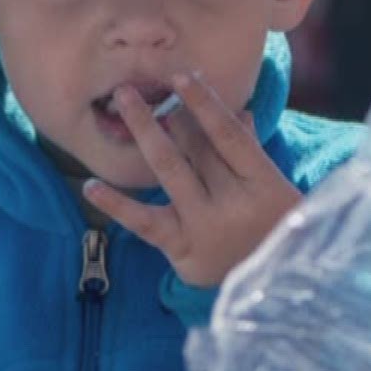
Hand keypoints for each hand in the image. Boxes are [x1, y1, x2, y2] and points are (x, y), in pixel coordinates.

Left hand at [82, 71, 301, 288]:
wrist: (279, 293)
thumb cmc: (278, 231)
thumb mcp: (275, 192)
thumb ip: (251, 153)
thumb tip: (239, 111)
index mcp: (265, 185)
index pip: (230, 136)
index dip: (206, 104)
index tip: (183, 77)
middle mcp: (234, 205)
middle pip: (197, 149)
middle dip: (165, 115)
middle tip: (132, 87)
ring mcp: (206, 228)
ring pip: (170, 171)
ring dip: (144, 134)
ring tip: (122, 104)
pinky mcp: (182, 251)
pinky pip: (144, 223)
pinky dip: (117, 205)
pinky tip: (91, 185)